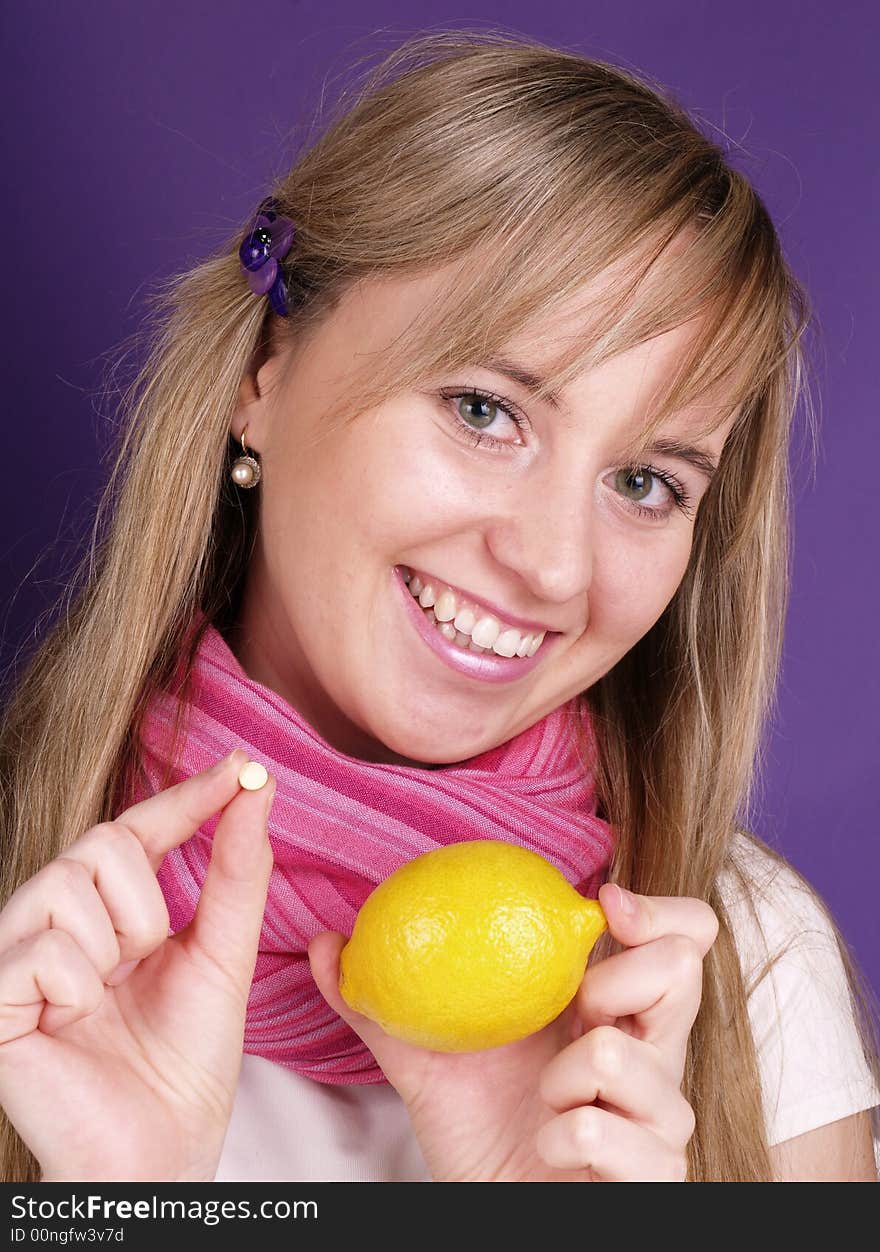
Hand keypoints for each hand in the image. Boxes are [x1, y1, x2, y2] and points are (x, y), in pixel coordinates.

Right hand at [0, 749, 274, 1181]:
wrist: (162, 1151)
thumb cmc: (187, 1060)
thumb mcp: (225, 955)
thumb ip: (236, 873)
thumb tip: (256, 788)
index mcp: (106, 911)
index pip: (138, 830)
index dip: (187, 797)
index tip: (241, 765)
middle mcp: (54, 923)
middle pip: (100, 845)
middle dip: (148, 903)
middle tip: (146, 961)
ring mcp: (16, 959)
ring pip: (68, 883)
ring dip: (117, 944)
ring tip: (109, 997)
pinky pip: (42, 950)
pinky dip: (78, 986)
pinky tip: (76, 1023)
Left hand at [309, 883, 717, 1181]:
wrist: (487, 1205)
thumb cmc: (473, 1124)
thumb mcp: (422, 1054)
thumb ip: (378, 999)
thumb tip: (326, 942)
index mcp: (611, 1006)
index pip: (682, 936)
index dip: (659, 909)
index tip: (604, 904)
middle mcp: (652, 1049)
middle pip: (684, 972)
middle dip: (617, 979)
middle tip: (573, 1008)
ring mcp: (663, 1113)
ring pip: (633, 1059)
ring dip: (568, 1079)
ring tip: (545, 1097)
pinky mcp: (658, 1172)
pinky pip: (610, 1133)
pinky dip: (566, 1137)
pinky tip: (550, 1143)